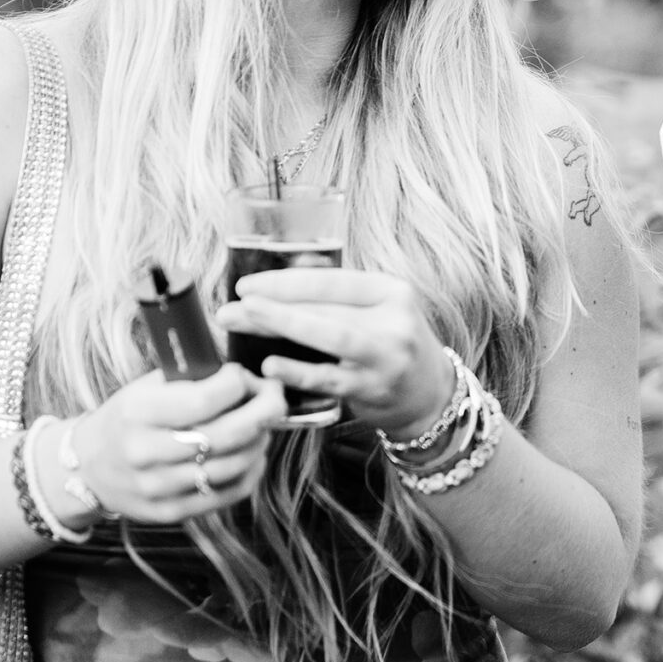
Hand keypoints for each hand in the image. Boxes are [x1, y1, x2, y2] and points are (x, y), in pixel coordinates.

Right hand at [62, 366, 285, 522]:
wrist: (89, 466)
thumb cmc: (127, 417)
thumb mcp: (146, 387)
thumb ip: (192, 377)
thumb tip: (246, 374)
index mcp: (137, 413)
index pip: (203, 400)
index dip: (237, 384)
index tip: (244, 375)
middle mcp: (145, 453)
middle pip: (226, 435)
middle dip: (265, 410)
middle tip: (276, 396)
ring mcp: (159, 488)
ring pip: (234, 465)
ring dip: (261, 440)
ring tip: (264, 423)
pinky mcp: (172, 512)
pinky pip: (229, 493)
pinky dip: (252, 471)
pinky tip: (254, 453)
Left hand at [216, 268, 453, 437]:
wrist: (431, 395)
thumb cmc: (392, 345)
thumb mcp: (379, 309)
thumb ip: (339, 292)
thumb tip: (288, 266)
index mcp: (392, 291)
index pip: (333, 280)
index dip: (287, 281)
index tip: (246, 285)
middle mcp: (395, 320)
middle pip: (326, 306)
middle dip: (274, 305)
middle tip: (231, 307)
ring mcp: (387, 356)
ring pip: (330, 335)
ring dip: (283, 325)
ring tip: (244, 321)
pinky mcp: (375, 389)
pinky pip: (330, 378)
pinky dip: (298, 371)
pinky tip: (269, 365)